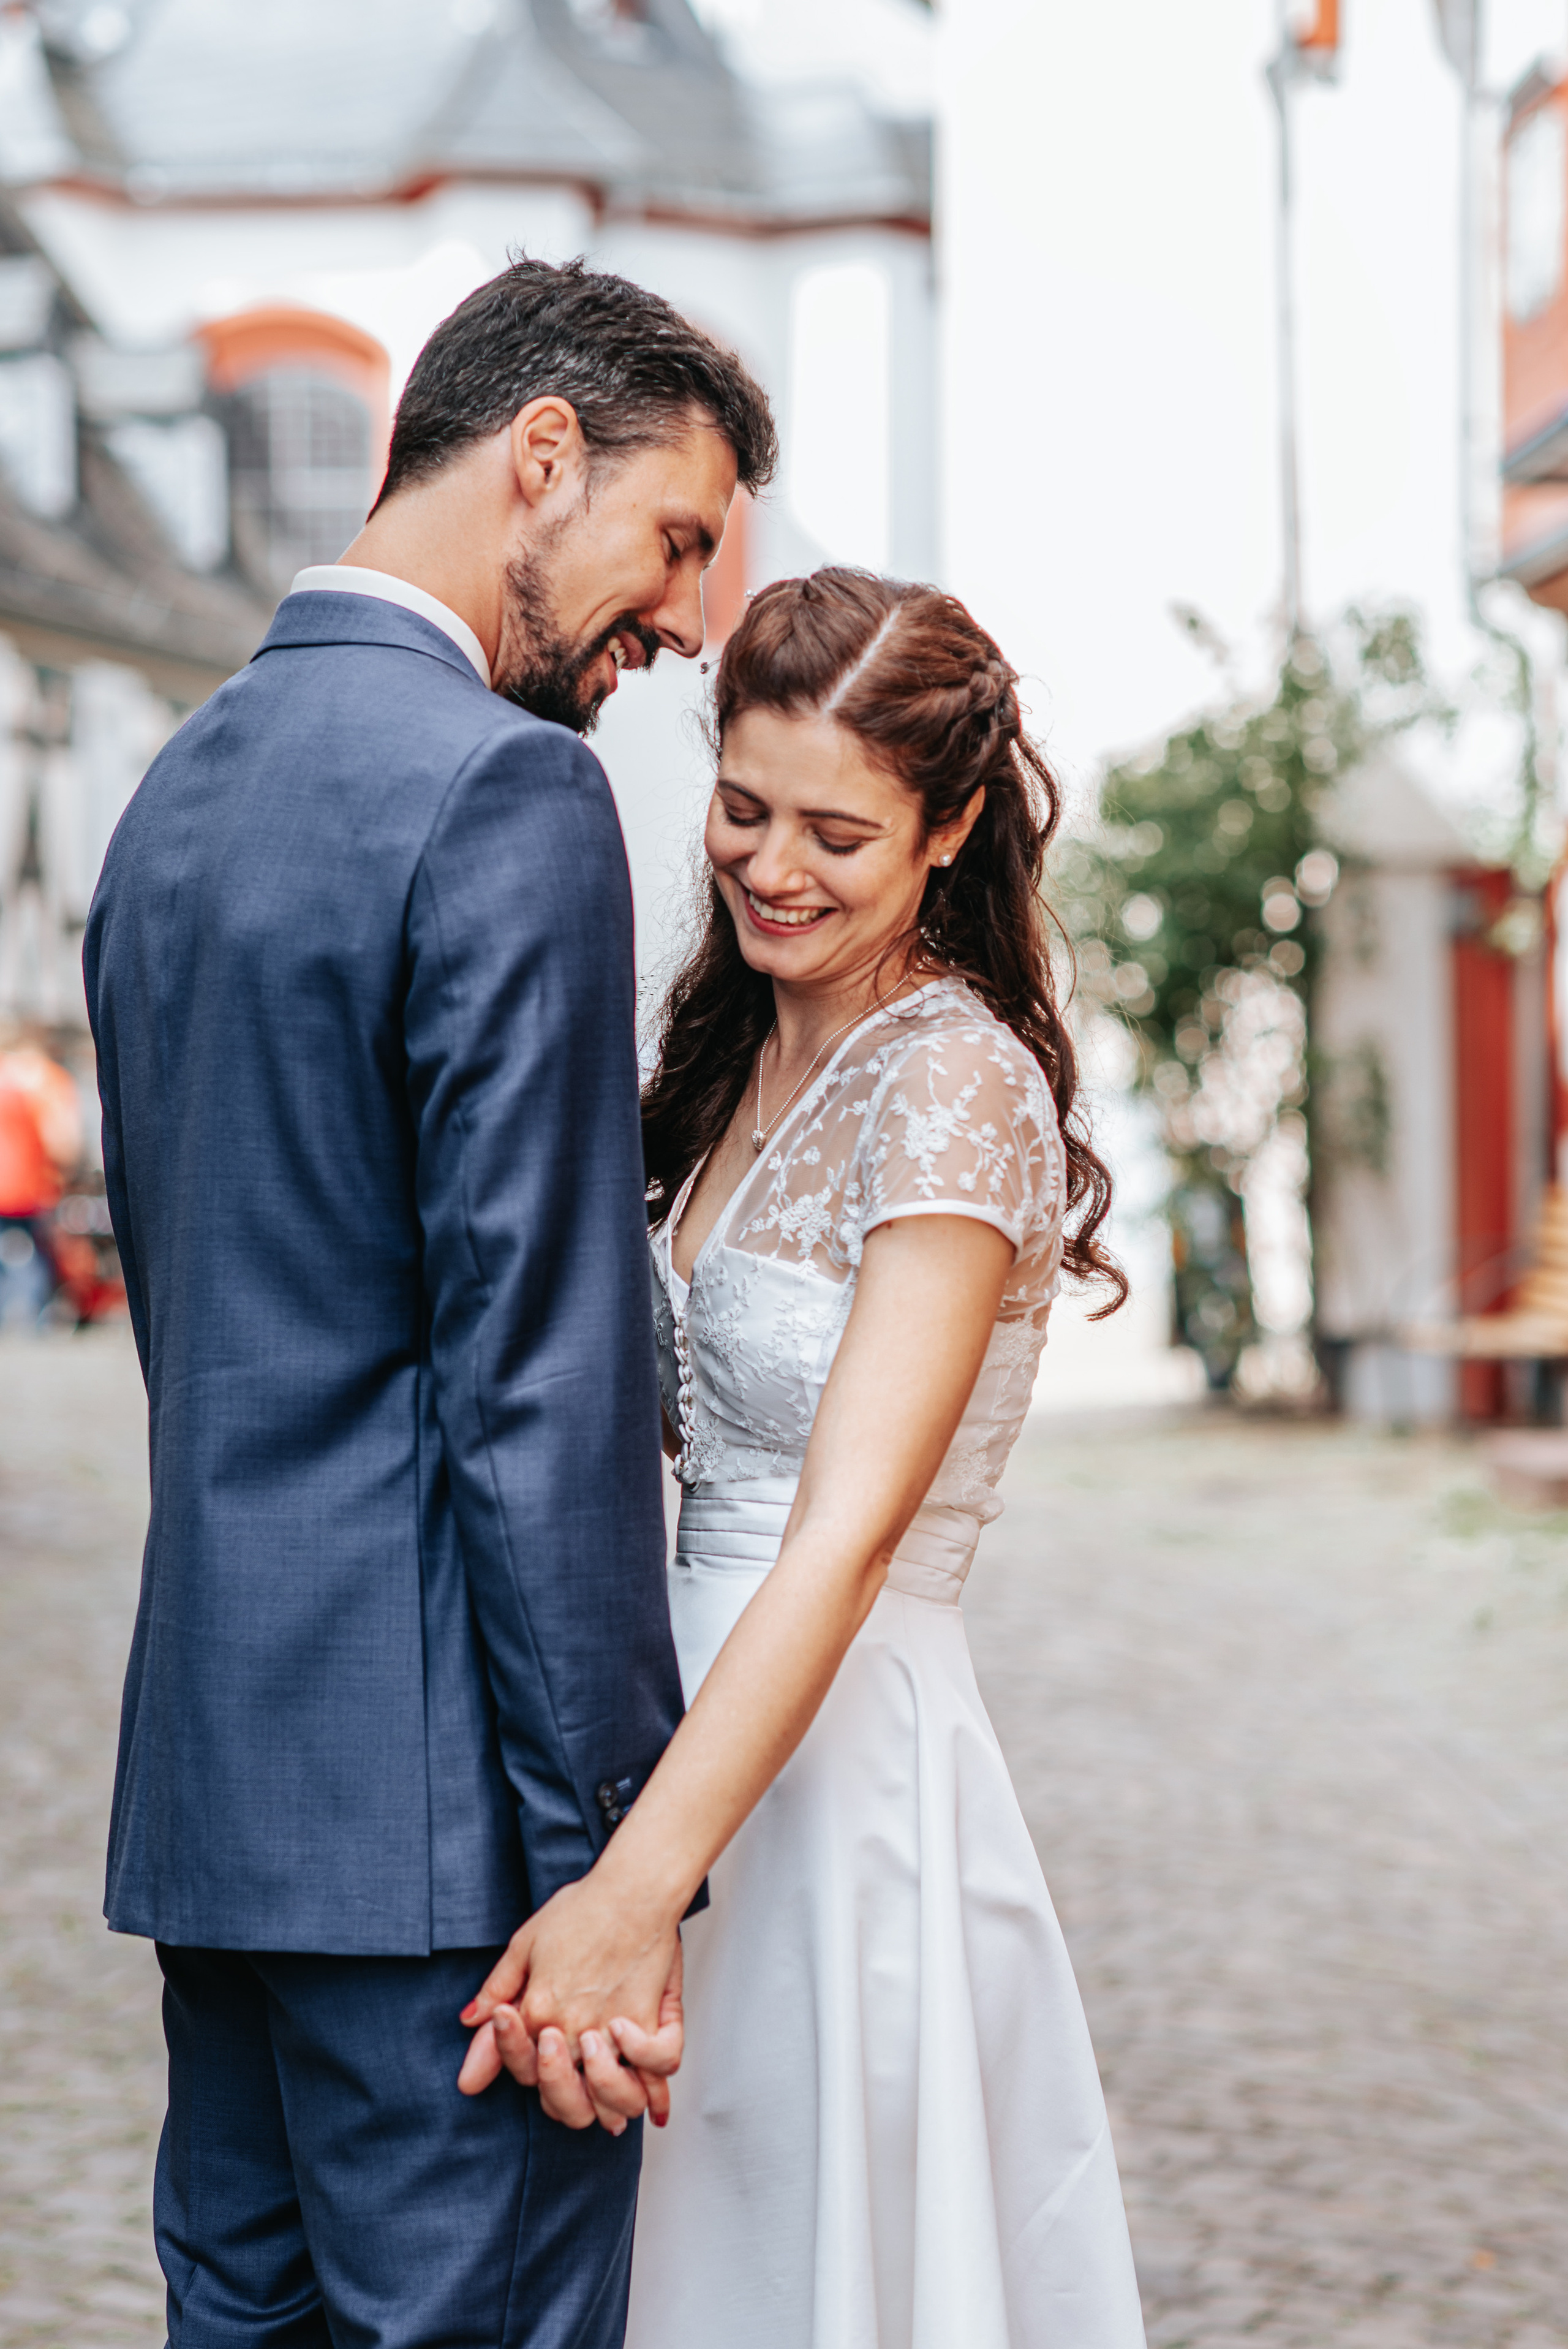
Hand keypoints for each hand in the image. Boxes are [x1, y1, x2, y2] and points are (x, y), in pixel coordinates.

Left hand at [456, 1882, 683, 2131]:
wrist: (632, 1889)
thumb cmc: (583, 1909)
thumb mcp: (525, 1943)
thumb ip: (497, 1987)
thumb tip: (469, 2021)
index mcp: (539, 2012)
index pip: (520, 2067)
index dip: (520, 2058)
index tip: (530, 2032)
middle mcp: (575, 2031)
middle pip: (562, 2099)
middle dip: (560, 2092)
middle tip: (567, 2061)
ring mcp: (613, 2031)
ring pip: (610, 2101)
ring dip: (603, 2098)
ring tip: (601, 2075)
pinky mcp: (649, 2022)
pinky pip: (657, 2074)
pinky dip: (656, 2092)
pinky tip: (647, 2092)